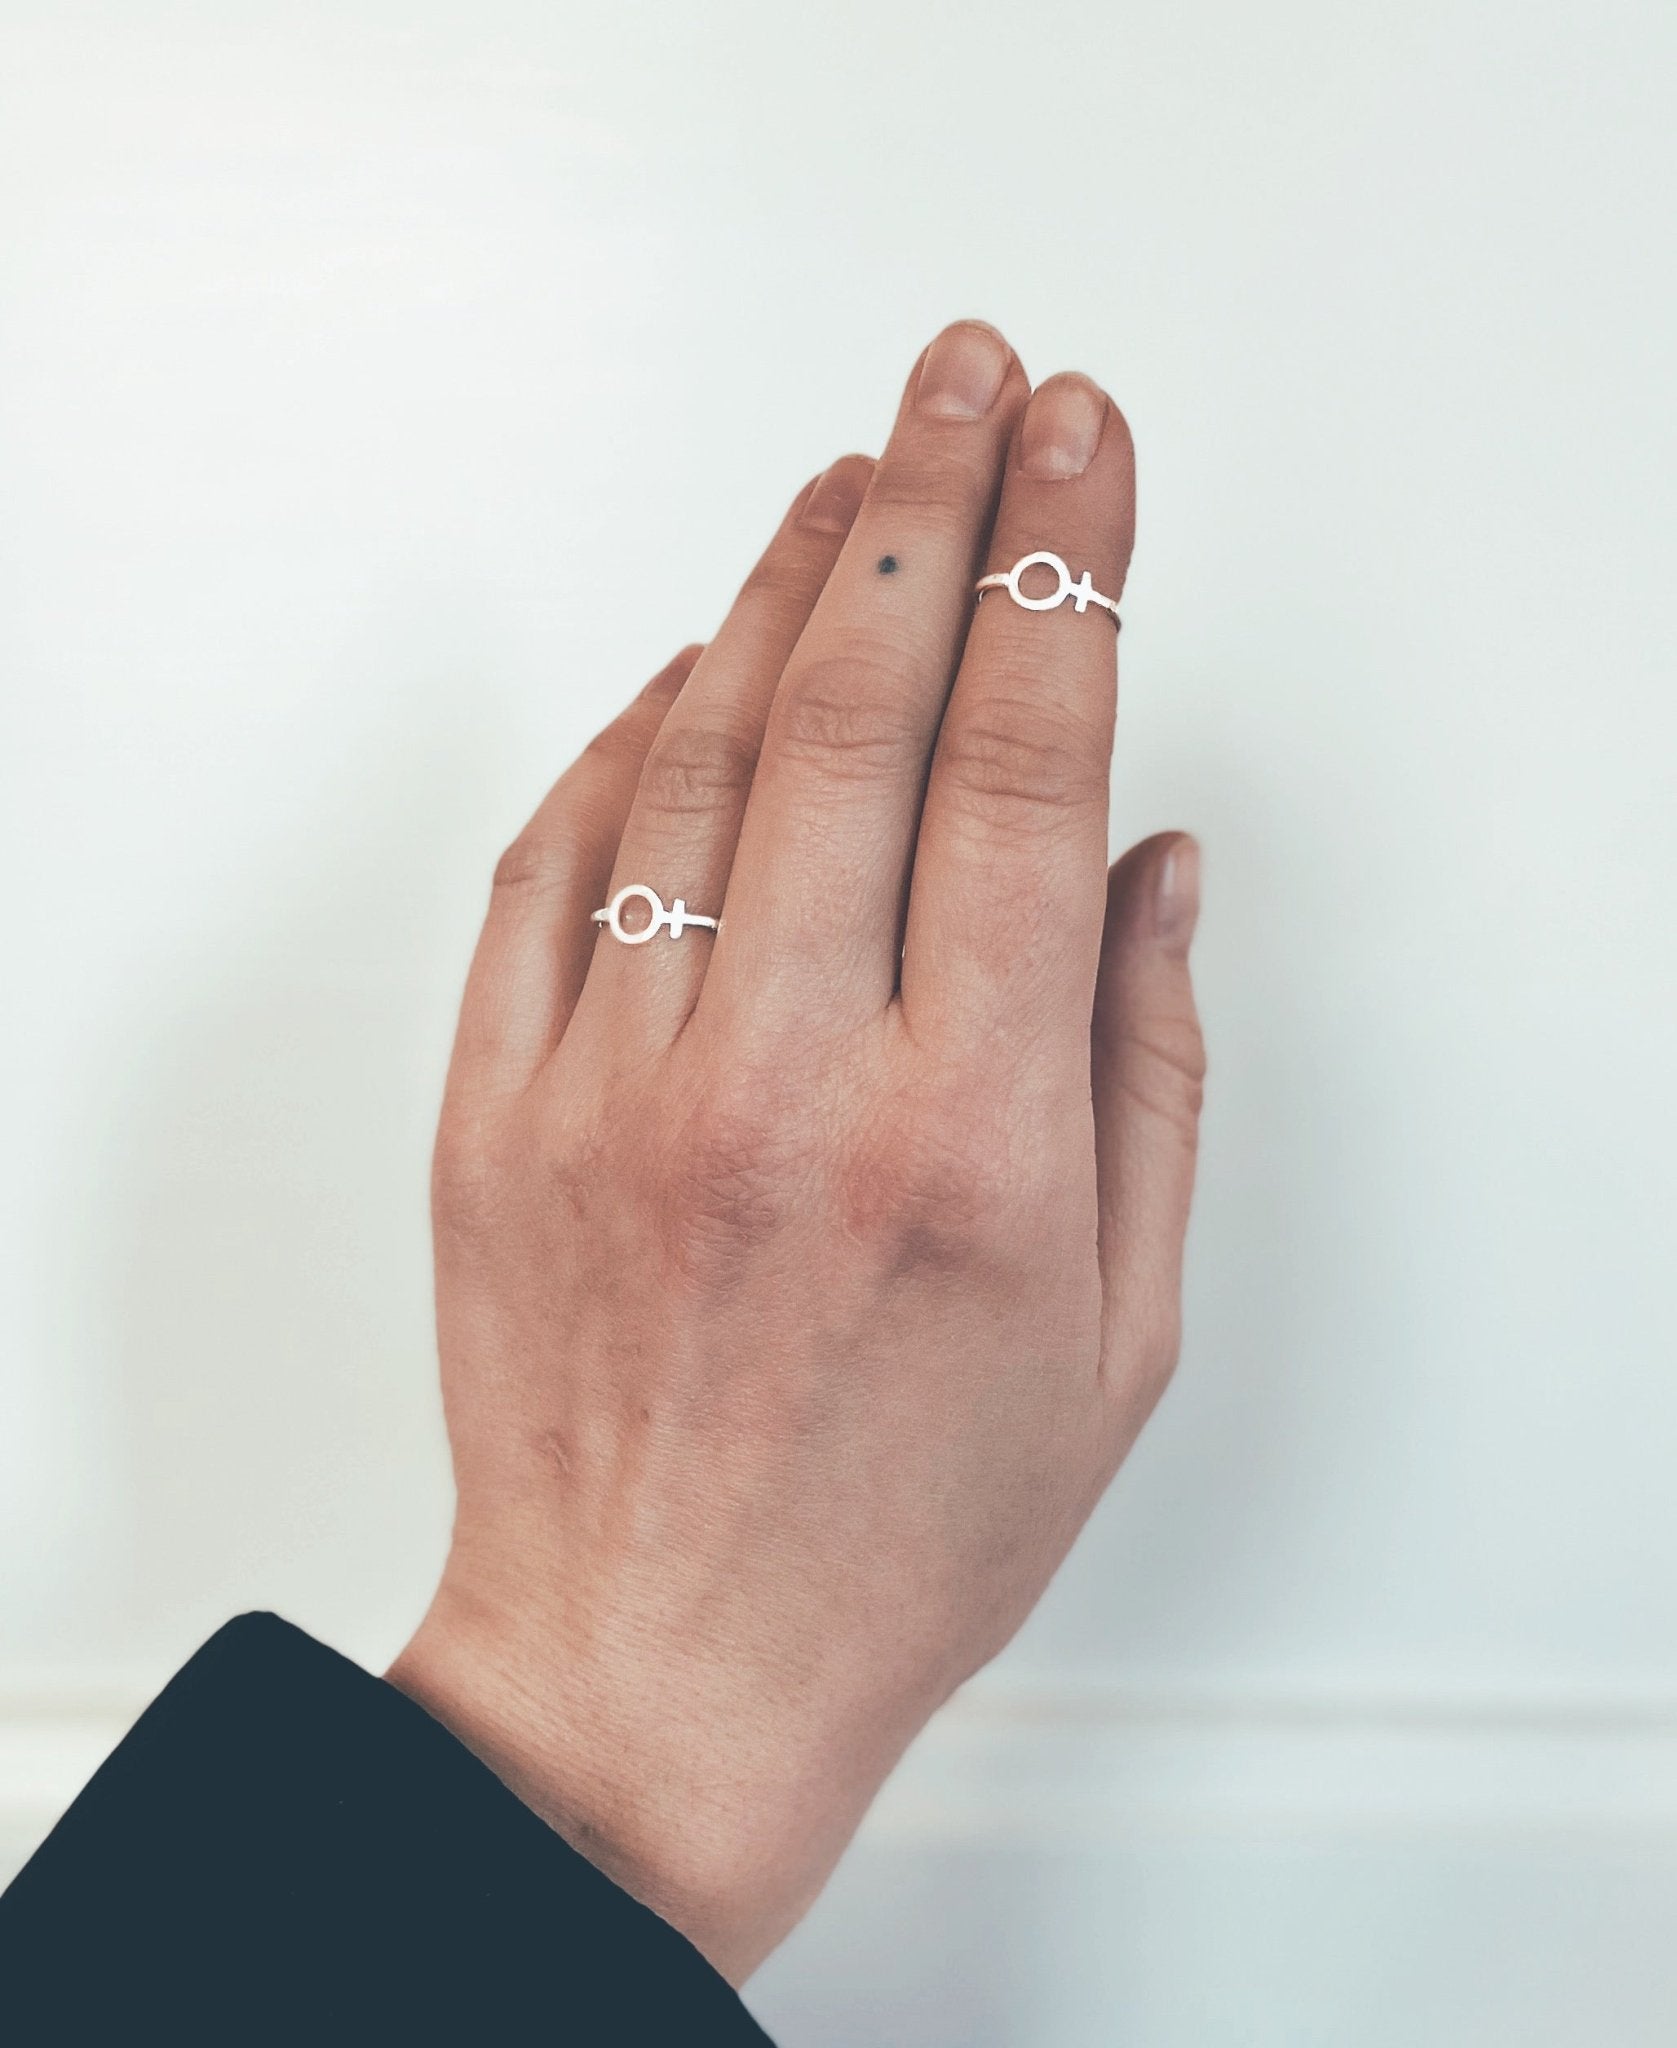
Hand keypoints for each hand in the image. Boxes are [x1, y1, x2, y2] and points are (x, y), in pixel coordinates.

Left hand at [387, 320, 1204, 1982]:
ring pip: (697, 754)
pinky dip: (621, 737)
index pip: (1028, 773)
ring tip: (850, 481)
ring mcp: (613, 1088)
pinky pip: (550, 868)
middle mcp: (783, 1086)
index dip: (1069, 572)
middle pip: (862, 712)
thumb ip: (1147, 1075)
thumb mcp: (1115, 1336)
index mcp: (964, 1139)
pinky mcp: (493, 1112)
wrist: (652, 1669)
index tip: (1091, 453)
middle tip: (969, 381)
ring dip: (785, 588)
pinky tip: (687, 665)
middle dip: (936, 505)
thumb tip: (1147, 866)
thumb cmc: (897, 1533)